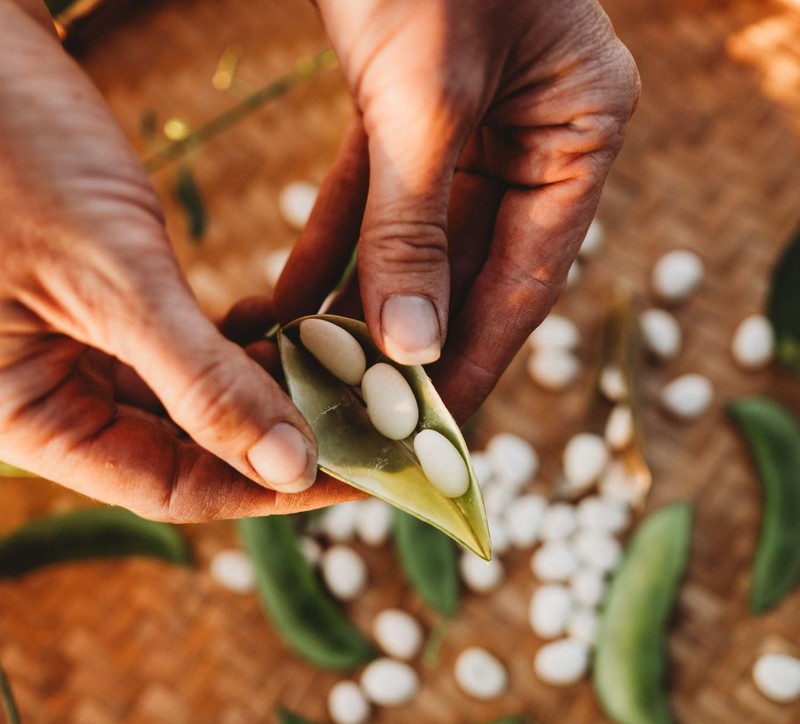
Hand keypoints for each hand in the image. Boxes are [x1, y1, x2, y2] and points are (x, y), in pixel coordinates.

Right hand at [0, 1, 357, 519]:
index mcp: (32, 419)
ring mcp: (75, 350)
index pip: (174, 487)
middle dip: (277, 431)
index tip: (358, 471)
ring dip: (265, 383)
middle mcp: (53, 396)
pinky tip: (279, 324)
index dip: (271, 486)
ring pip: (193, 398)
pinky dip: (237, 343)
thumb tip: (290, 466)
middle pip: (187, 447)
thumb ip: (200, 379)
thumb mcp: (111, 277)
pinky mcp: (100, 304)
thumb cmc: (5, 150)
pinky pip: (183, 347)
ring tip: (333, 366)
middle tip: (362, 416)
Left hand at [275, 0, 638, 421]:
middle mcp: (533, 135)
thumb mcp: (426, 96)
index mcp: (578, 133)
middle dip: (415, 341)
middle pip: (470, 269)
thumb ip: (418, 224)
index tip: (436, 423)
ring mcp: (471, 124)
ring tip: (319, 374)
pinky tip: (291, 302)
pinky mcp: (408, 107)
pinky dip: (333, 248)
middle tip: (368, 415)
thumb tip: (413, 341)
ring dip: (364, 304)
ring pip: (417, 242)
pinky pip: (372, 197)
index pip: (529, 278)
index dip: (480, 356)